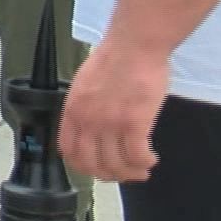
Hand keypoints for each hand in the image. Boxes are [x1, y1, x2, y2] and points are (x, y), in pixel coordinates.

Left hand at [58, 39, 168, 182]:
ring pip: (117, 165)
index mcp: (73, 111)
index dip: (84, 166)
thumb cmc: (115, 59)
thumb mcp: (85, 85)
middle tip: (125, 174)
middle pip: (93, 165)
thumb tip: (90, 129)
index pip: (70, 152)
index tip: (98, 168)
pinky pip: (137, 156)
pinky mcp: (134, 123)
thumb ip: (84, 109)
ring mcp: (110, 123)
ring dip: (131, 172)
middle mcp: (88, 121)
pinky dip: (145, 163)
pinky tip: (151, 159)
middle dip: (110, 175)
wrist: (134, 45)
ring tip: (142, 168)